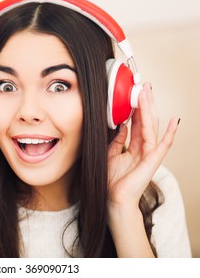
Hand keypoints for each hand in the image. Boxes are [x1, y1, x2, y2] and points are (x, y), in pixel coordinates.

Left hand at [107, 83, 178, 208]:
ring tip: (148, 93)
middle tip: (143, 86)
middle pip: (145, 121)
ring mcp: (150, 154)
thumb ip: (117, 140)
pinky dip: (170, 133)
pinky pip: (163, 145)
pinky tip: (175, 120)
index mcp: (133, 147)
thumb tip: (121, 126)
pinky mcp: (153, 161)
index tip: (132, 93)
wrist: (113, 199)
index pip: (135, 123)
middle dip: (144, 103)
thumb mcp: (110, 154)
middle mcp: (143, 148)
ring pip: (152, 127)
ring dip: (150, 109)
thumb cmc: (111, 180)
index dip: (134, 107)